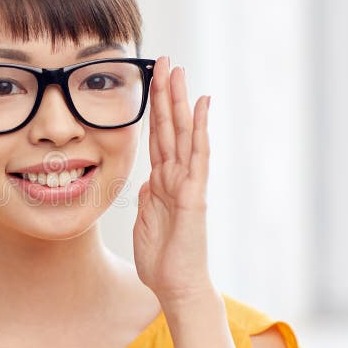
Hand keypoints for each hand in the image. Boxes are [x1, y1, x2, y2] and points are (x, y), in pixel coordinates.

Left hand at [133, 56, 212, 307]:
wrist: (175, 286)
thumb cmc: (162, 259)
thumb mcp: (145, 221)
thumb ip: (147, 198)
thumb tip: (147, 181)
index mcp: (161, 182)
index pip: (157, 137)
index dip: (154, 109)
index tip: (151, 81)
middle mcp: (175, 176)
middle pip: (170, 127)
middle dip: (166, 94)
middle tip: (165, 61)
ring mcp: (187, 183)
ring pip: (184, 133)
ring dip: (180, 102)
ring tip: (179, 71)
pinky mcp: (194, 194)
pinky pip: (197, 156)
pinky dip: (200, 129)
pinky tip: (202, 105)